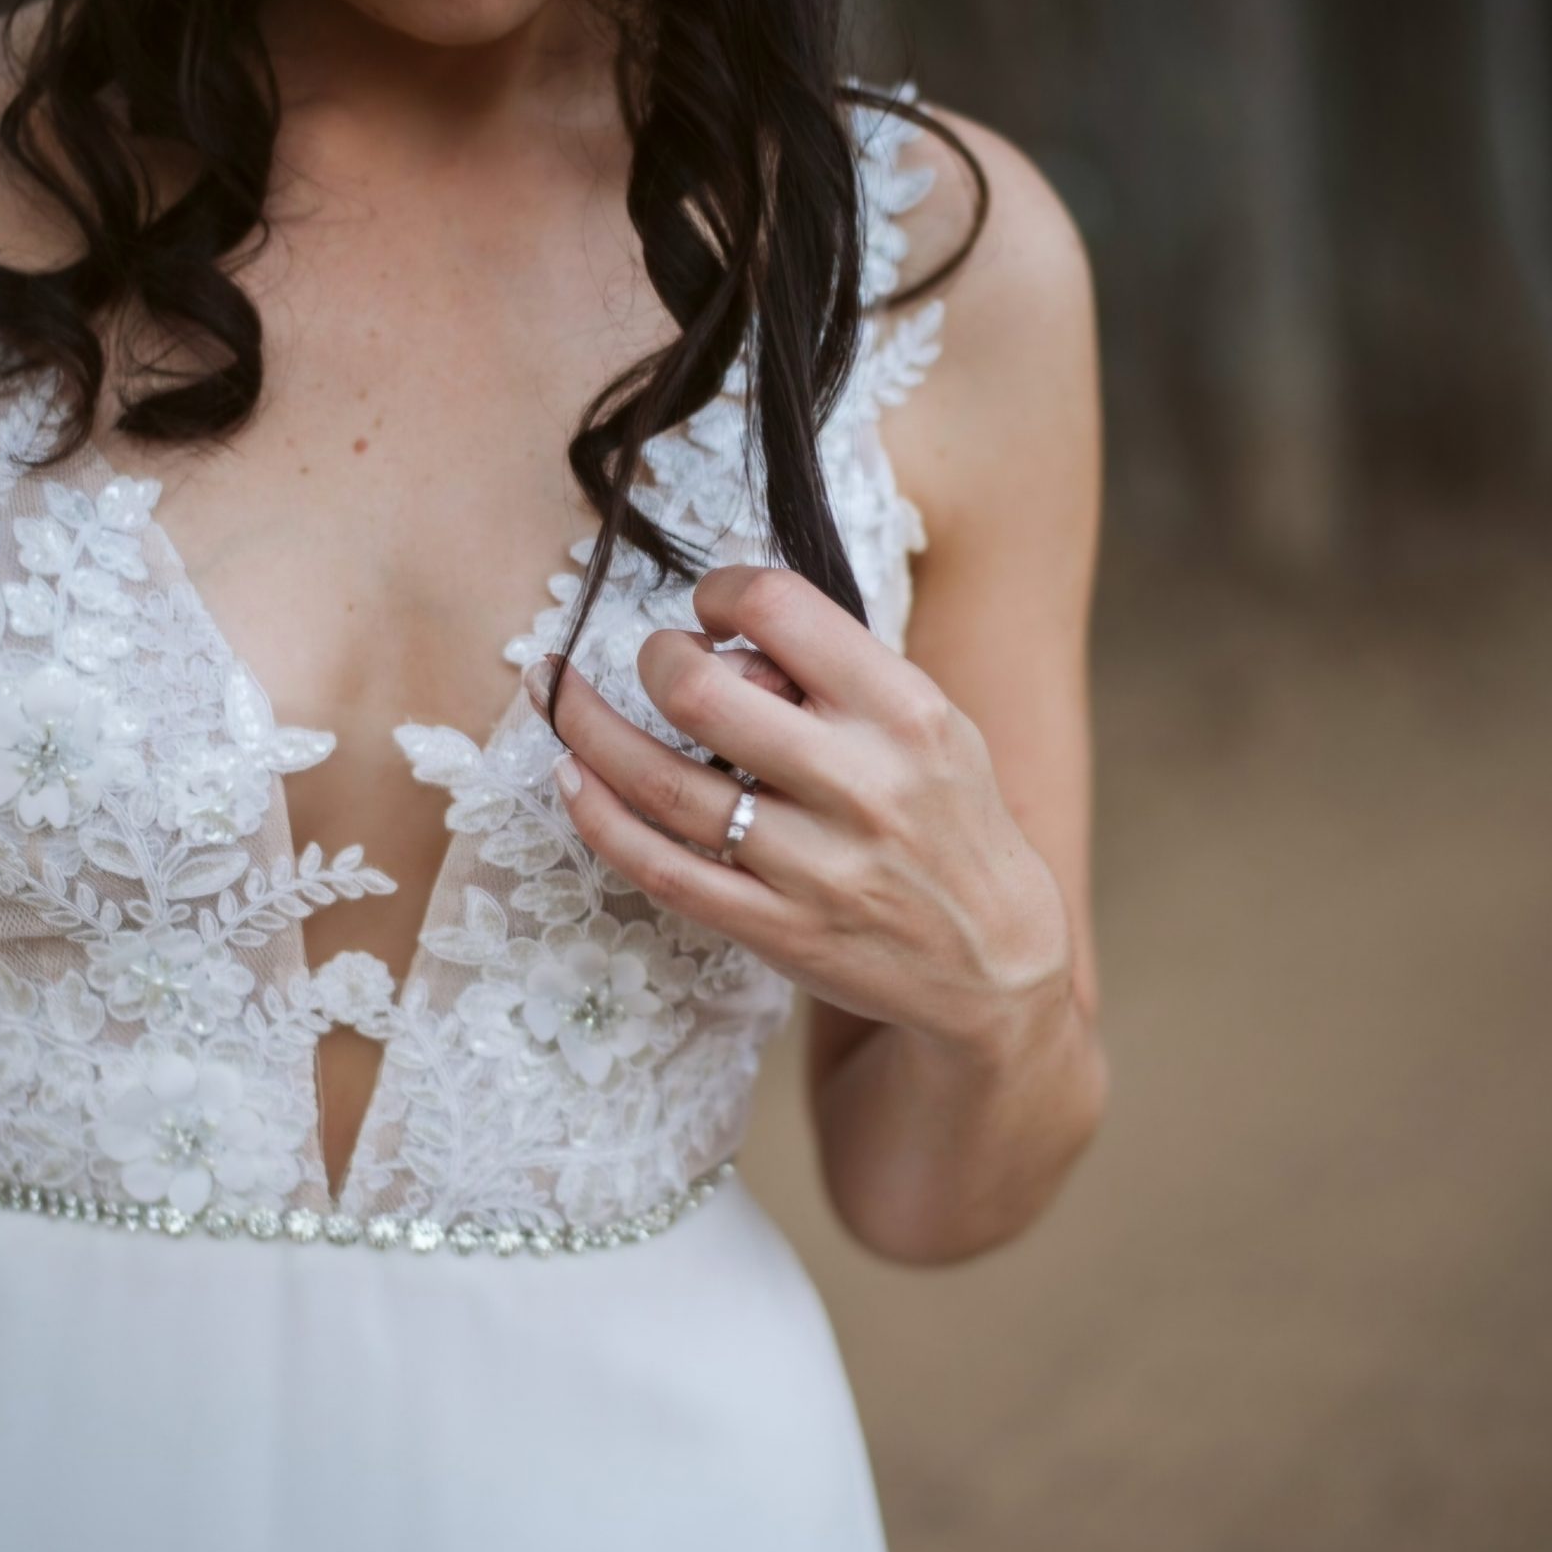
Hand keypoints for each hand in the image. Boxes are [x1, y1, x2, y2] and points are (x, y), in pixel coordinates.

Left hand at [530, 565, 1075, 1067]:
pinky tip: (570, 780)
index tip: (711, 609)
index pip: (781, 608)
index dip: (721, 592)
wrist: (992, 959)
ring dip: (590, 731)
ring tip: (559, 696)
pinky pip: (660, 869)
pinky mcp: (776, 929)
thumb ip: (839, 675)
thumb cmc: (947, 817)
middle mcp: (859, 784)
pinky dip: (600, 819)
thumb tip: (725, 634)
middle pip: (701, 694)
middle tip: (656, 660)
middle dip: (655, 659)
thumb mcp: (931, 722)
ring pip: (663, 786)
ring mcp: (813, 865)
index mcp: (903, 710)